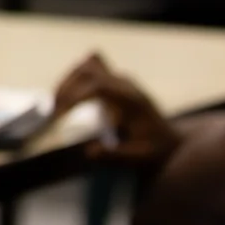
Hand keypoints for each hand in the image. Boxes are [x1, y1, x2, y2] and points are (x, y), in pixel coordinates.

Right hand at [55, 53, 176, 167]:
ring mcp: (121, 80)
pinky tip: (66, 102)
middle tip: (53, 113)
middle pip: (88, 69)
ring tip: (55, 106)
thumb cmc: (155, 152)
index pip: (98, 86)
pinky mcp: (115, 82)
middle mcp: (126, 84)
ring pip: (87, 65)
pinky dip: (74, 82)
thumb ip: (116, 156)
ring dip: (68, 82)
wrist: (171, 142)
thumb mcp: (140, 159)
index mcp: (132, 100)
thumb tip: (89, 152)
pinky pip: (90, 70)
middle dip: (66, 87)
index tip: (59, 116)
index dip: (74, 97)